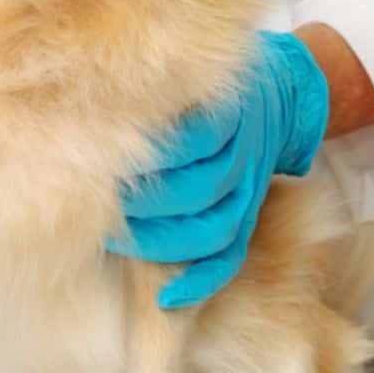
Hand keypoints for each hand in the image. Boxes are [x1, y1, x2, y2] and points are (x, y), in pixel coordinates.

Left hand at [110, 31, 329, 308]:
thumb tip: (92, 108)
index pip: (194, 139)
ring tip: (116, 239)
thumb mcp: (194, 75)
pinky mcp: (249, 216)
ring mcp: (248, 191)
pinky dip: (201, 282)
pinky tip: (166, 297)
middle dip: (146, 203)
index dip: (153, 155)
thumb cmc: (212, 85)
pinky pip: (232, 258)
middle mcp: (242, 155)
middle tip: (101, 202)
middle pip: (200, 189)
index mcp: (228, 114)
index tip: (108, 158)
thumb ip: (157, 91)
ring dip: (163, 242)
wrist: (281, 92)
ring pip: (215, 227)